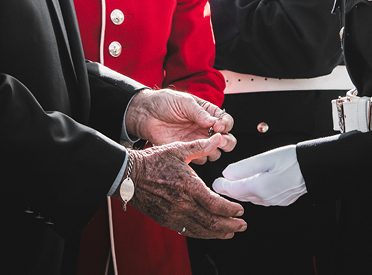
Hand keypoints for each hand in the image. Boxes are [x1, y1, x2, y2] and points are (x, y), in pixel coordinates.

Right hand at [122, 135, 245, 238]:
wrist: (130, 175)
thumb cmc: (153, 161)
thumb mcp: (179, 149)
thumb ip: (201, 146)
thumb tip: (218, 138)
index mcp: (188, 186)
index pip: (215, 205)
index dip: (230, 210)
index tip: (240, 211)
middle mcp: (183, 204)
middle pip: (212, 221)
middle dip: (230, 225)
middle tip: (241, 226)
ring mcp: (174, 214)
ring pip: (201, 230)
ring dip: (218, 233)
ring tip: (230, 232)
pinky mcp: (166, 220)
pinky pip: (188, 231)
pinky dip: (202, 233)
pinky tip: (209, 231)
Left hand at [125, 89, 235, 163]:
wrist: (146, 114)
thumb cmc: (165, 102)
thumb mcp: (184, 102)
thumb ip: (199, 113)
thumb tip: (214, 122)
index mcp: (208, 113)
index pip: (226, 121)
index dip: (225, 125)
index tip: (218, 126)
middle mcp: (205, 128)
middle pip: (226, 139)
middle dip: (227, 141)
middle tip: (218, 140)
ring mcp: (197, 140)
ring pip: (216, 152)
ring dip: (214, 151)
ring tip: (205, 146)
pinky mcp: (187, 150)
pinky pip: (200, 159)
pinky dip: (200, 157)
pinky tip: (193, 151)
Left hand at [212, 144, 306, 205]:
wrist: (314, 167)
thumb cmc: (293, 159)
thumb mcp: (266, 158)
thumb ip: (245, 167)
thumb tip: (228, 173)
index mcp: (261, 187)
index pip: (235, 190)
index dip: (223, 186)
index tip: (215, 183)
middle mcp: (267, 198)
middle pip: (242, 195)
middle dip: (230, 190)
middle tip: (220, 185)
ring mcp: (275, 201)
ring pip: (251, 198)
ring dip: (241, 192)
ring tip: (232, 186)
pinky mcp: (282, 200)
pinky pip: (261, 198)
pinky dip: (252, 193)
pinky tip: (250, 187)